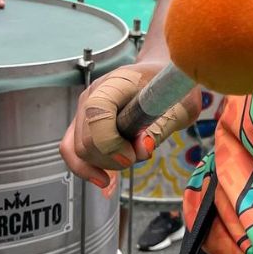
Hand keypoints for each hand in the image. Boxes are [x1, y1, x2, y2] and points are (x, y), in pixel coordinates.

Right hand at [58, 62, 199, 190]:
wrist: (160, 74)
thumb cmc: (171, 86)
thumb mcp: (179, 106)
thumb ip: (160, 127)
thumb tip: (141, 150)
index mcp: (116, 83)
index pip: (97, 114)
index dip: (111, 143)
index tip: (135, 155)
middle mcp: (92, 94)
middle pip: (85, 140)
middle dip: (111, 159)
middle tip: (139, 155)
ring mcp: (83, 108)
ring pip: (76, 149)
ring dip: (103, 164)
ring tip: (129, 158)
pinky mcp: (82, 123)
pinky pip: (73, 150)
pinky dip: (86, 168)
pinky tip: (104, 179)